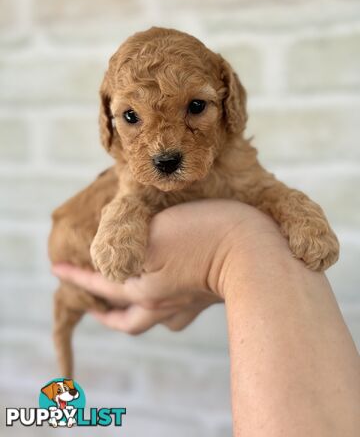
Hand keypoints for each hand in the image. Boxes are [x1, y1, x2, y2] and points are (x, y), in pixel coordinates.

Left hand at [53, 200, 280, 334]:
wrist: (254, 252)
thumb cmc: (204, 233)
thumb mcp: (154, 231)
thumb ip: (127, 244)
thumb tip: (111, 255)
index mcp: (142, 286)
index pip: (98, 284)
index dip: (75, 276)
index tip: (56, 269)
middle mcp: (160, 302)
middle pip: (125, 319)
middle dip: (105, 313)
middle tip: (94, 308)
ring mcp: (185, 305)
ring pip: (151, 319)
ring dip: (134, 313)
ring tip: (128, 303)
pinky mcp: (205, 299)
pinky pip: (177, 314)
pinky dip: (165, 308)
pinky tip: (169, 293)